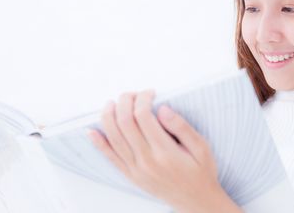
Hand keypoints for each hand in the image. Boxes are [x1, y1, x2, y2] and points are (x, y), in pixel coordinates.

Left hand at [88, 90, 238, 211]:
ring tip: (112, 103)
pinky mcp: (130, 176)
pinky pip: (110, 157)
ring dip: (108, 116)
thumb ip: (182, 127)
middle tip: (131, 94)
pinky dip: (99, 143)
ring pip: (113, 137)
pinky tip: (92, 131)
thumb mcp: (202, 148)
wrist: (197, 202)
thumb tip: (162, 109)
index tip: (150, 93)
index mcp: (165, 151)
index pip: (143, 116)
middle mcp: (146, 160)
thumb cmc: (201, 173)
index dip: (143, 98)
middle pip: (125, 122)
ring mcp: (136, 169)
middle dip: (124, 102)